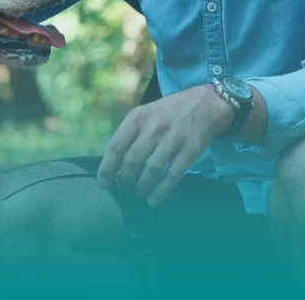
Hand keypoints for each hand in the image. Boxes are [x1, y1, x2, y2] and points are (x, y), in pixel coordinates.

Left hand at [97, 84, 233, 206]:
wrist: (201, 105)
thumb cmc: (165, 114)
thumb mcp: (143, 115)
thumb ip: (129, 136)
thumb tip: (113, 166)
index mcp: (137, 118)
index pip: (116, 146)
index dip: (107, 168)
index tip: (103, 183)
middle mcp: (153, 128)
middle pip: (133, 161)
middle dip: (125, 180)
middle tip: (125, 188)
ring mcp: (173, 139)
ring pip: (152, 170)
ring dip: (142, 187)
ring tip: (139, 192)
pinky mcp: (190, 151)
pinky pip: (172, 176)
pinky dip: (161, 191)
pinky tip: (154, 199)